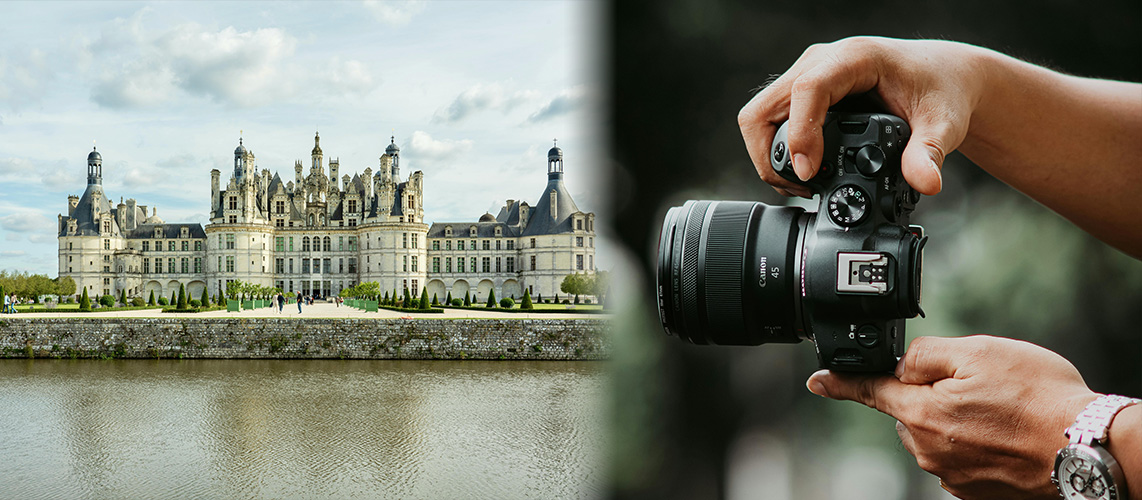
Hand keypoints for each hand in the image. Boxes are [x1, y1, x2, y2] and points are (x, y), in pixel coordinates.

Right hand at [737, 37, 1141, 255]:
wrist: (954, 81)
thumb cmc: (951, 96)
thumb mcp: (947, 124)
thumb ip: (932, 153)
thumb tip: (929, 186)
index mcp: (852, 60)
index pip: (805, 90)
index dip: (794, 134)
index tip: (801, 177)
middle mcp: (822, 64)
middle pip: (765, 104)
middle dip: (767, 151)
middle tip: (794, 191)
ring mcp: (810, 79)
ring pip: (761, 114)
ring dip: (767, 153)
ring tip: (797, 190)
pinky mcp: (808, 100)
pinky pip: (775, 122)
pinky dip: (776, 151)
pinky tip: (800, 180)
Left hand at [806, 335, 1096, 498]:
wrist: (1086, 447)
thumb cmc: (1039, 398)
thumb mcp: (978, 352)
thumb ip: (925, 354)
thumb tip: (902, 365)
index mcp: (921, 414)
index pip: (868, 391)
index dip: (841, 382)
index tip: (817, 380)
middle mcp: (928, 450)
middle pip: (910, 410)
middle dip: (933, 394)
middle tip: (981, 387)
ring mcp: (950, 476)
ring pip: (936, 433)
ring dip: (956, 419)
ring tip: (1001, 412)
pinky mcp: (973, 491)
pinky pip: (959, 456)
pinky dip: (975, 443)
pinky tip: (1005, 434)